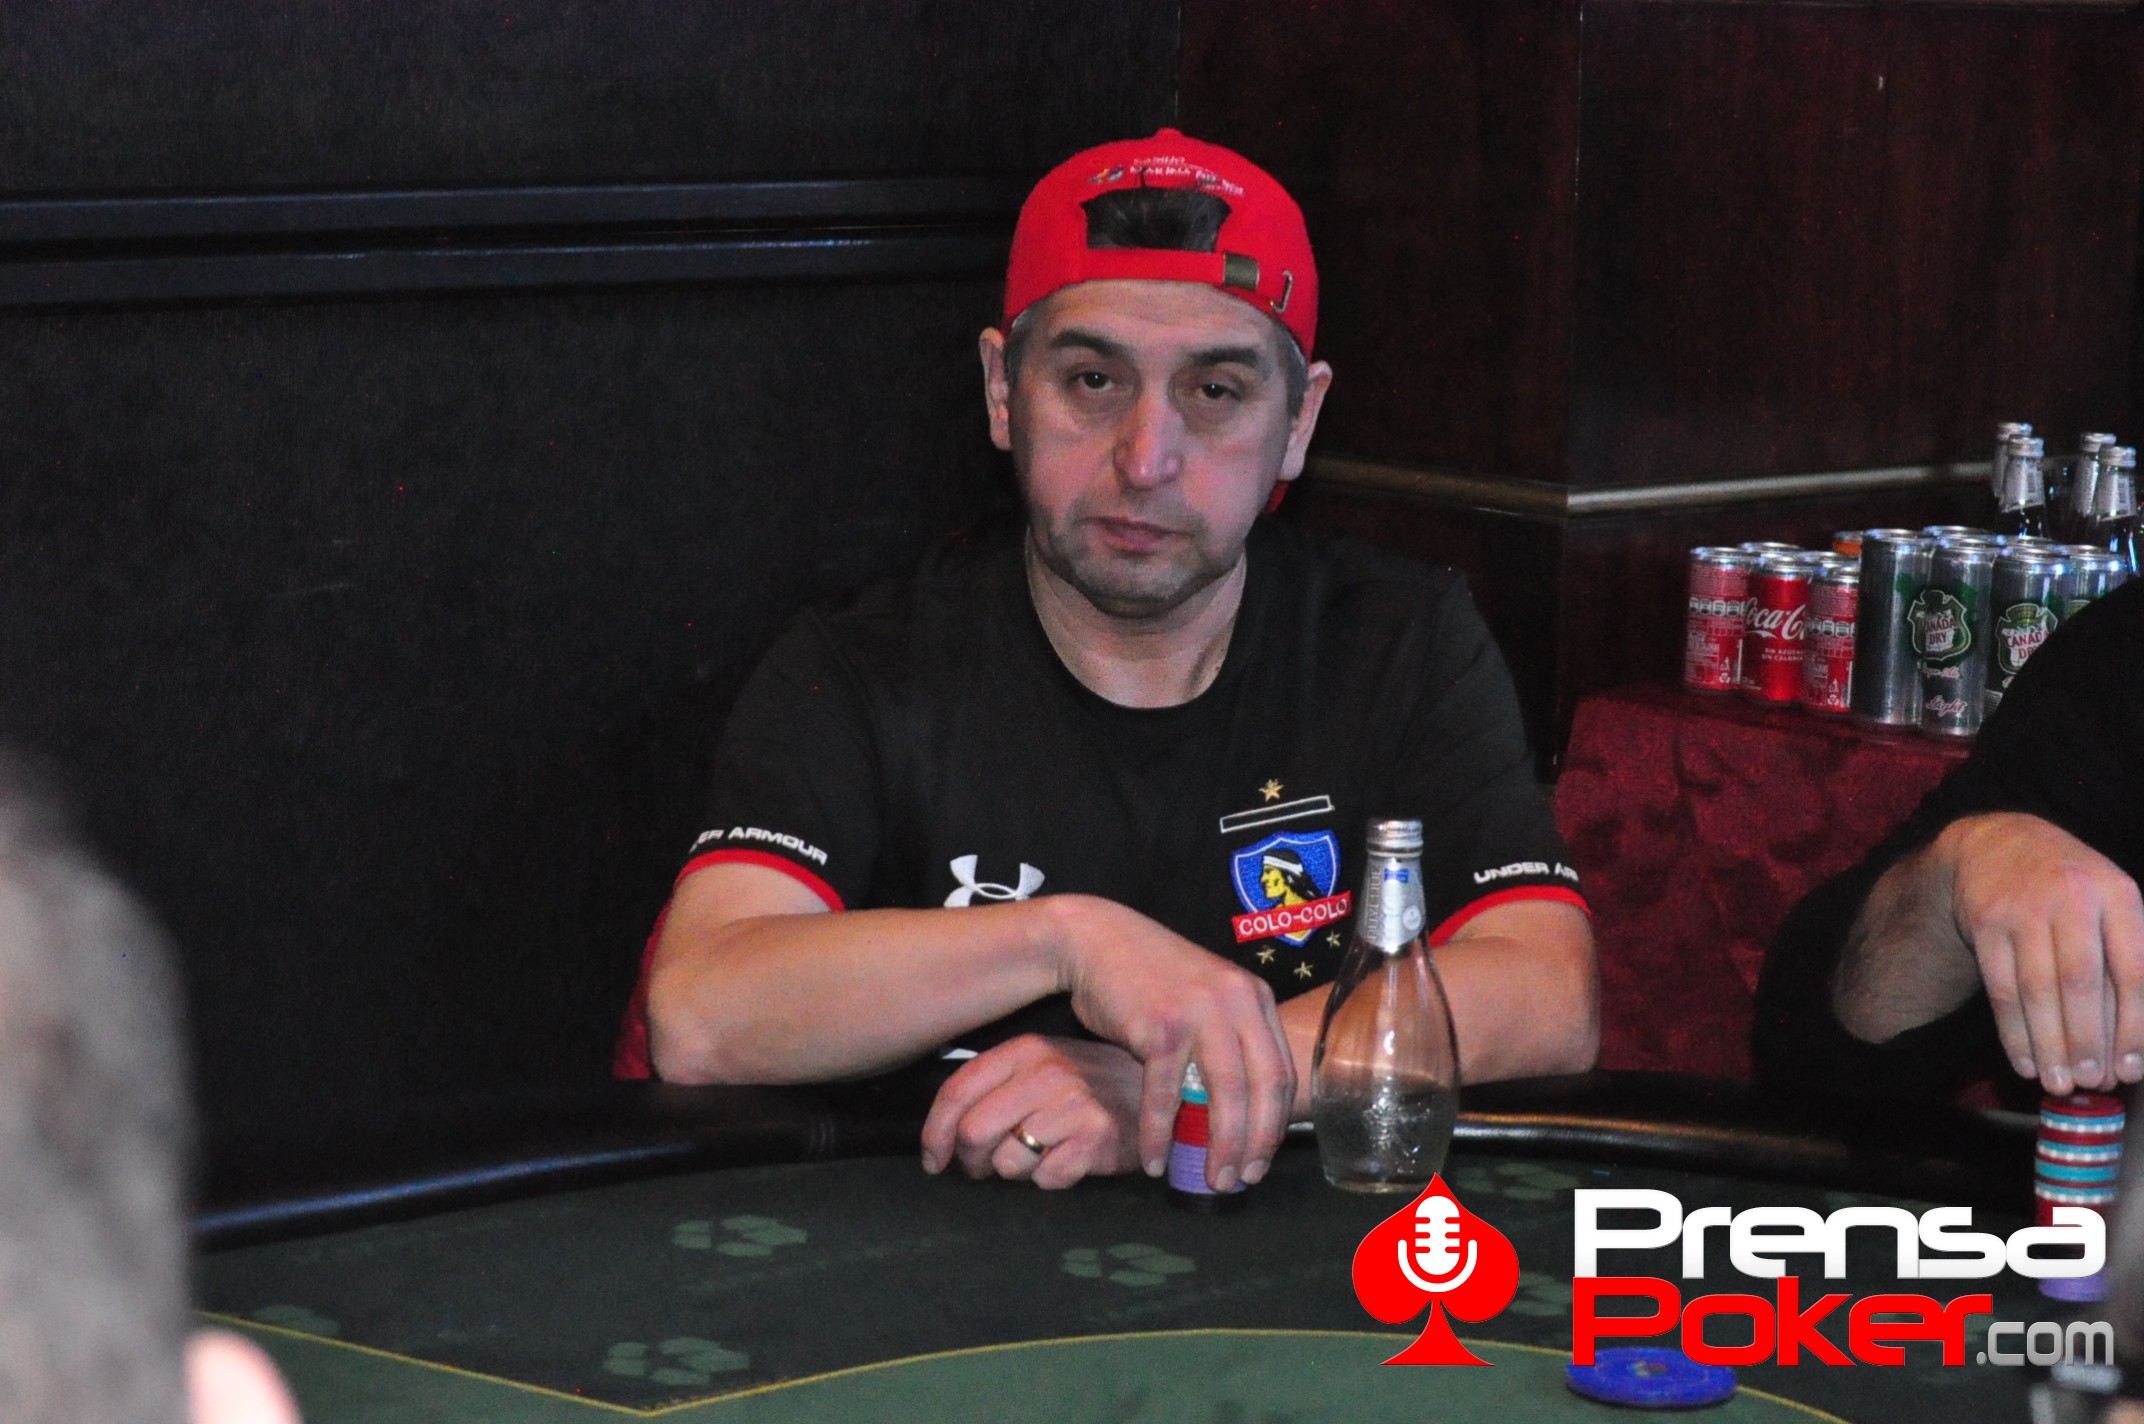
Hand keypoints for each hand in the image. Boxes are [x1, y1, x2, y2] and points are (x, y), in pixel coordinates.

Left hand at [919, 1035, 1143, 1188]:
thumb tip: (944, 1138)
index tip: (933, 1160)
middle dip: (972, 1160)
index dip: (935, 1133)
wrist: (1158, 1089)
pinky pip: (1046, 1179)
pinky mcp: (1095, 1136)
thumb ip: (995, 1090)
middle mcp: (1045, 1072)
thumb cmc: (1090, 1085)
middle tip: (986, 1167)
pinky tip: (1068, 1160)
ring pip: (1008, 1162)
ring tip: (1039, 1157)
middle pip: (974, 1132)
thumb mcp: (1041, 1067)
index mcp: (1024, 1050)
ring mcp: (1072, 1103)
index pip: (957, 1092)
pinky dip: (1051, 1179)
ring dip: (1015, 1171)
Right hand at [1046, 895, 1293, 1192]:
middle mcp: (1237, 1002)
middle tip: (1240, 1179)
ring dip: (1219, 1147)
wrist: (1095, 939)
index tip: (1261, 1157)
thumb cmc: (1147, 977)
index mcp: (1253, 997)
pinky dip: (1160, 1133)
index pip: (1282, 1072)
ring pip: (1225, 1095)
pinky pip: (1166, 1095)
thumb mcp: (1205, 995)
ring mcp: (1201, 1013)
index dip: (1275, 1123)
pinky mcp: (1162, 1027)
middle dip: (1255, 1144)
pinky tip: (1154, 1159)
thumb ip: (1228, 1037)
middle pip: (1263, 1089)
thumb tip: (1239, 1107)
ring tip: (1210, 1179)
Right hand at [1939, 813, 2143, 1093]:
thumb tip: (2138, 1040)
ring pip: (2036, 989)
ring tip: (2058, 1084)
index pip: (2132, 970)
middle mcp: (2070, 898)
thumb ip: (2133, 958)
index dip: (2133, 1027)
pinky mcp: (1985, 922)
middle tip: (2092, 1083)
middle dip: (2087, 1041)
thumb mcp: (2114, 905)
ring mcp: (2022, 909)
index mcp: (2117, 895)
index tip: (2131, 1070)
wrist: (2000, 844)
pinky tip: (2025, 1061)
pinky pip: (2000, 988)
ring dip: (2048, 1045)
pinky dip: (2012, 1032)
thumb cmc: (2073, 891)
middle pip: (2079, 982)